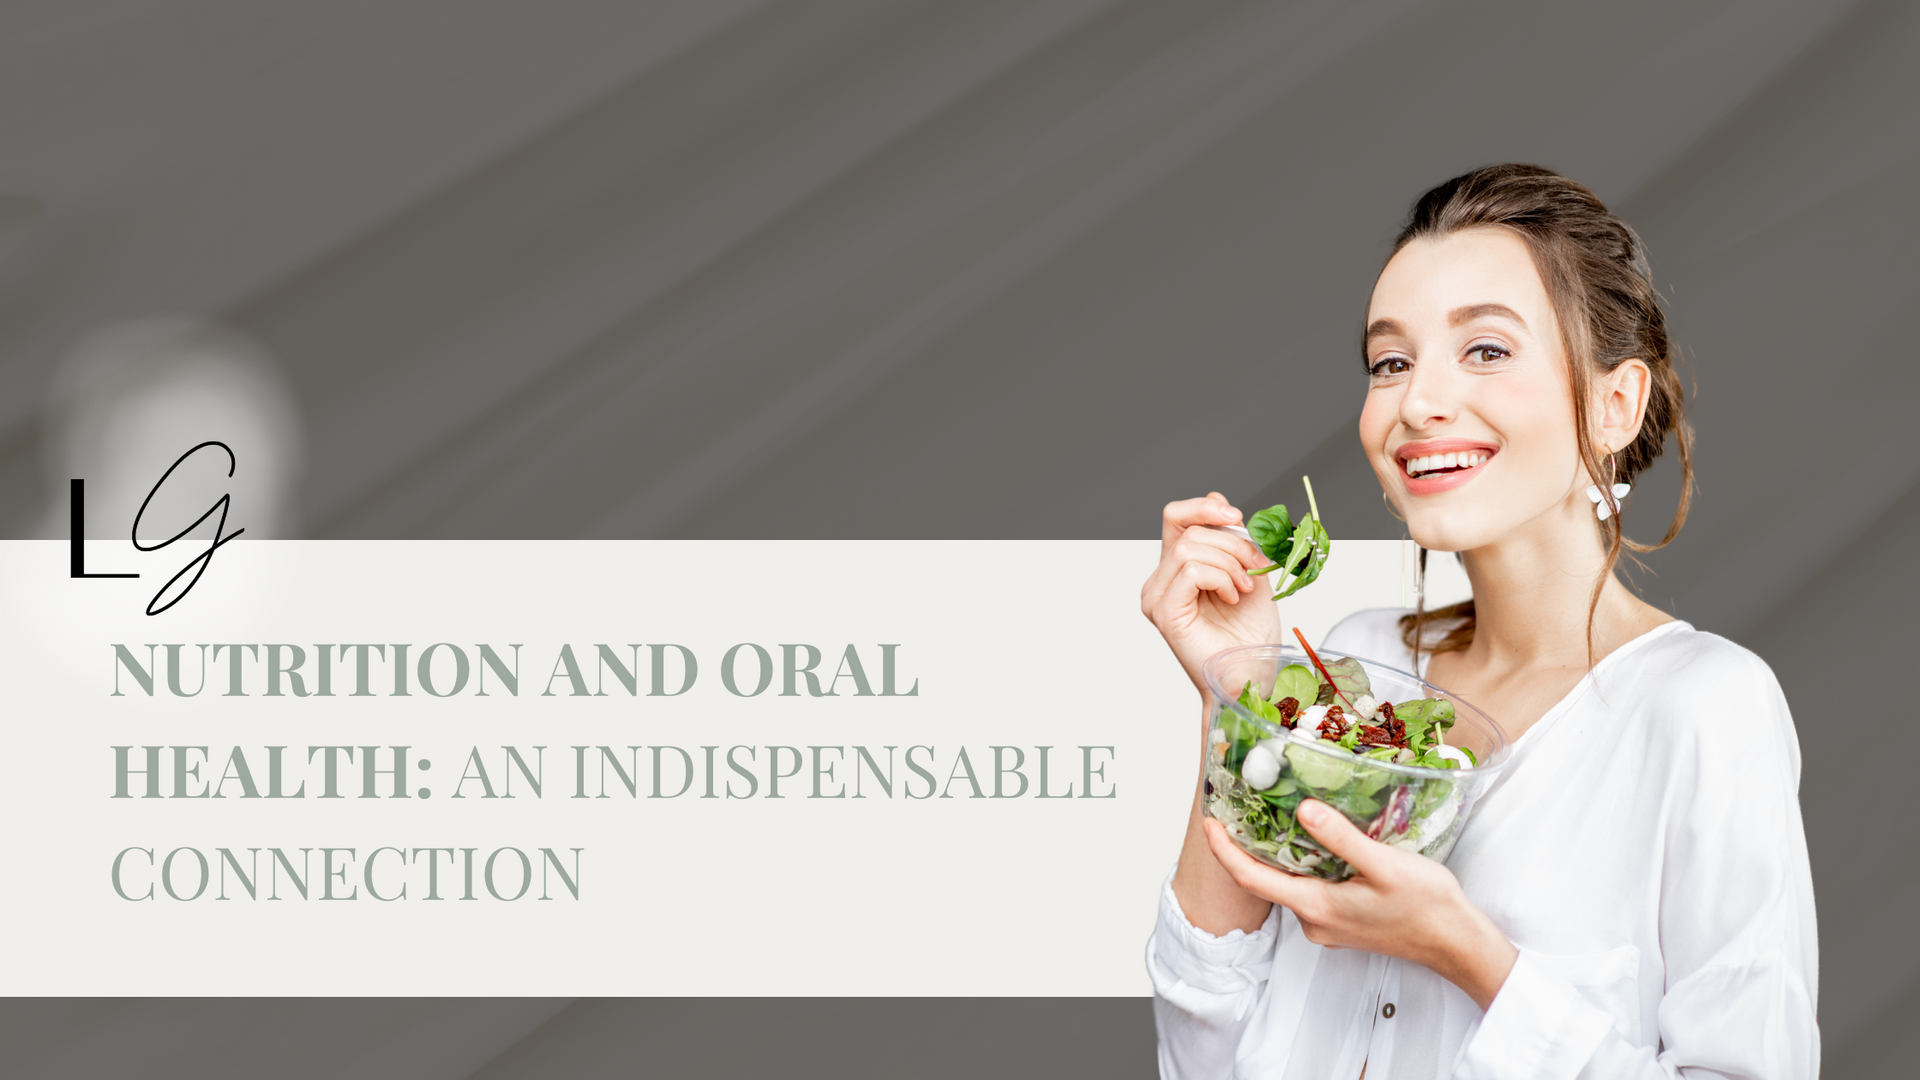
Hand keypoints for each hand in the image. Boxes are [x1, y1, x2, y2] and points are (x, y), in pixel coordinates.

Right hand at [1141, 492, 1279, 693]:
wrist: (1251, 676)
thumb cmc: (1250, 636)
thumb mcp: (1250, 571)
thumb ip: (1232, 538)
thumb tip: (1215, 498)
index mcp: (1177, 568)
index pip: (1176, 518)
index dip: (1204, 508)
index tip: (1236, 517)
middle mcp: (1160, 580)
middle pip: (1187, 530)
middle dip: (1232, 543)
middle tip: (1254, 569)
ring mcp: (1157, 596)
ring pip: (1188, 548)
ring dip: (1229, 563)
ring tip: (1244, 588)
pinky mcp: (1163, 611)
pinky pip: (1190, 571)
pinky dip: (1220, 578)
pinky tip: (1232, 598)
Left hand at [1201, 800, 1517, 1009]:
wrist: (1455, 943)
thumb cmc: (1426, 906)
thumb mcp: (1384, 865)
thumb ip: (1341, 839)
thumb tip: (1303, 811)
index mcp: (1316, 907)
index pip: (1250, 879)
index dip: (1223, 850)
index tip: (1209, 821)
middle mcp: (1313, 921)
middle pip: (1264, 881)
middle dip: (1245, 846)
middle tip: (1236, 806)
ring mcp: (1327, 924)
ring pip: (1288, 884)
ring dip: (1275, 854)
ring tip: (1270, 813)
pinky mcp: (1342, 921)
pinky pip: (1308, 889)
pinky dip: (1301, 864)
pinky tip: (1312, 839)